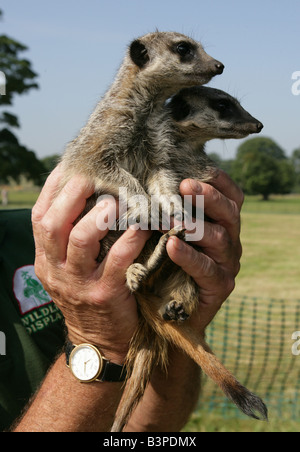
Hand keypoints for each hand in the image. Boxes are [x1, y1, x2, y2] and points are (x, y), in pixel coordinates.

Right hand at [31, 165, 150, 363]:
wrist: (98, 343)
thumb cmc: (87, 295)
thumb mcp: (69, 269)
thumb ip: (71, 238)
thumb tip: (86, 195)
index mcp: (45, 258)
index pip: (39, 216)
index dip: (54, 188)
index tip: (72, 165)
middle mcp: (55, 269)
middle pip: (53, 223)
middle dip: (73, 194)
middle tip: (95, 176)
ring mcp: (78, 283)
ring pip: (81, 239)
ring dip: (100, 214)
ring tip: (118, 200)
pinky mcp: (104, 295)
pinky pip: (116, 261)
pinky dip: (130, 240)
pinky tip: (143, 226)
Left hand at [166, 170, 243, 332]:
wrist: (162, 309)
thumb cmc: (162, 262)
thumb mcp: (166, 232)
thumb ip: (168, 209)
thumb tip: (150, 178)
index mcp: (222, 223)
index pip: (232, 197)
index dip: (219, 181)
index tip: (195, 170)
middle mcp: (229, 241)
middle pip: (230, 212)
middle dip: (208, 197)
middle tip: (185, 186)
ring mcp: (227, 264)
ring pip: (220, 238)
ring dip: (195, 225)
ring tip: (171, 219)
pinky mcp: (221, 287)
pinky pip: (208, 269)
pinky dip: (190, 256)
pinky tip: (171, 246)